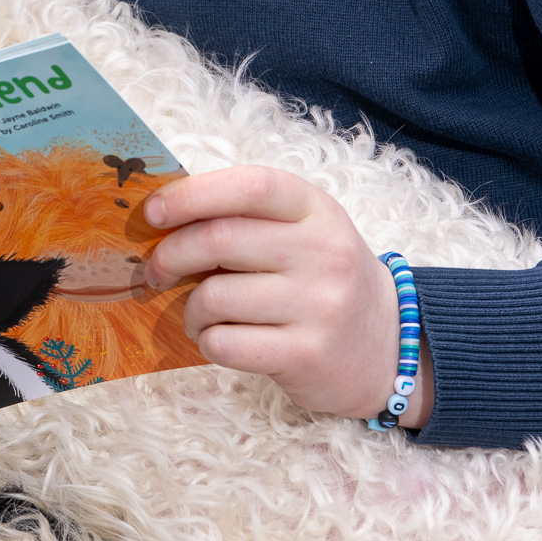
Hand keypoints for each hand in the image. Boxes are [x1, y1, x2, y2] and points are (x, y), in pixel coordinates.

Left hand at [143, 166, 430, 429]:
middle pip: (220, 239)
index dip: (192, 195)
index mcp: (316, 208)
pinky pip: (225, 343)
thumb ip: (247, 217)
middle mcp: (323, 252)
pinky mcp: (307, 354)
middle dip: (171, 255)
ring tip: (198, 314)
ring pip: (215, 296)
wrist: (387, 344)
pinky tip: (220, 338)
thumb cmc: (323, 278)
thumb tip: (162, 216)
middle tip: (157, 270)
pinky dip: (207, 341)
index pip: (250, 186)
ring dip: (189, 309)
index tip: (153, 213)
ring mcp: (319, 305)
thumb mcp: (303, 230)